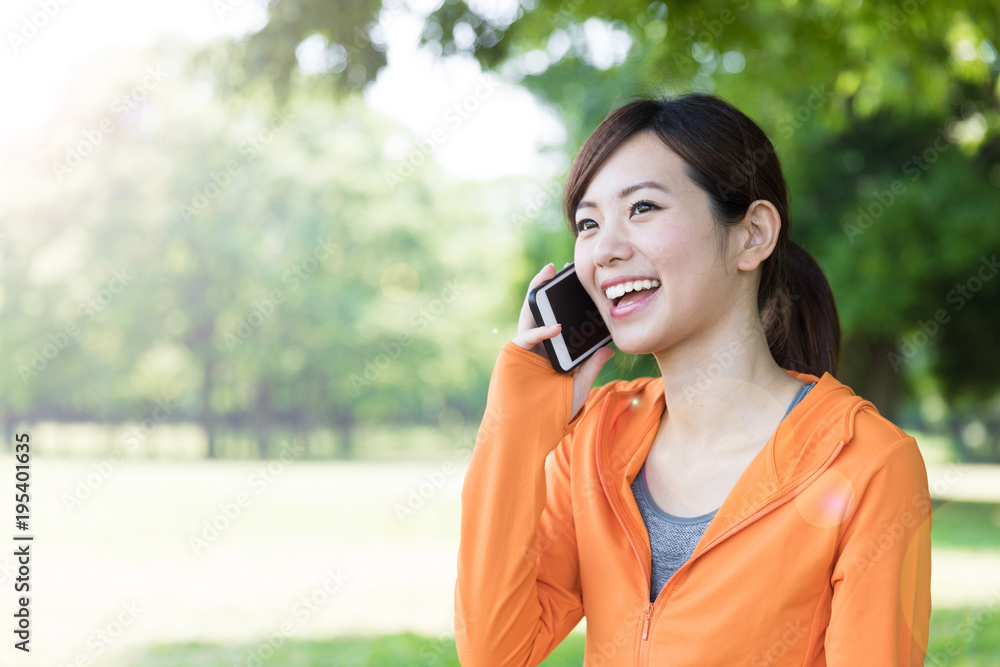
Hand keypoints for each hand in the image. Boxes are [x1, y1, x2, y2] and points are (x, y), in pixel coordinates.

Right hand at [512, 262, 615, 421]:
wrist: (526, 433)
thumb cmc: (551, 415)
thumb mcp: (579, 387)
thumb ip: (591, 366)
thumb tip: (609, 348)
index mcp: (551, 352)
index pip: (560, 321)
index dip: (569, 304)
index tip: (582, 286)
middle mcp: (537, 348)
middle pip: (543, 311)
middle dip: (552, 289)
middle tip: (564, 268)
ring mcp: (523, 350)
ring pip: (530, 314)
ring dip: (537, 293)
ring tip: (548, 274)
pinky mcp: (513, 356)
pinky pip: (526, 337)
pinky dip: (541, 331)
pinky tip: (556, 327)